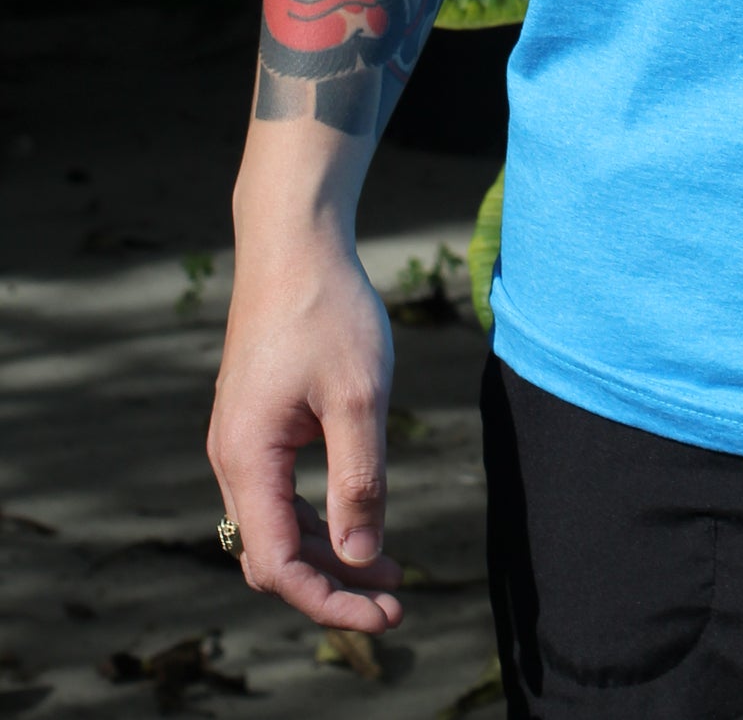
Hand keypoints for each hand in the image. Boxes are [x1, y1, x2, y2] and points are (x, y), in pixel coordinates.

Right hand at [207, 211, 403, 632]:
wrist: (295, 242)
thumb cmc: (327, 310)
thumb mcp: (359, 396)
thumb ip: (359, 480)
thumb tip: (362, 556)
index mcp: (248, 458)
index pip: (277, 563)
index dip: (328, 600)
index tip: (384, 613)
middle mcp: (233, 458)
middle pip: (271, 556)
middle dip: (331, 587)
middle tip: (397, 600)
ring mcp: (241, 441)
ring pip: (276, 528)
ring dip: (329, 555)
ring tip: (391, 571)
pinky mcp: (257, 424)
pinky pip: (280, 495)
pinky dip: (319, 518)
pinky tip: (361, 520)